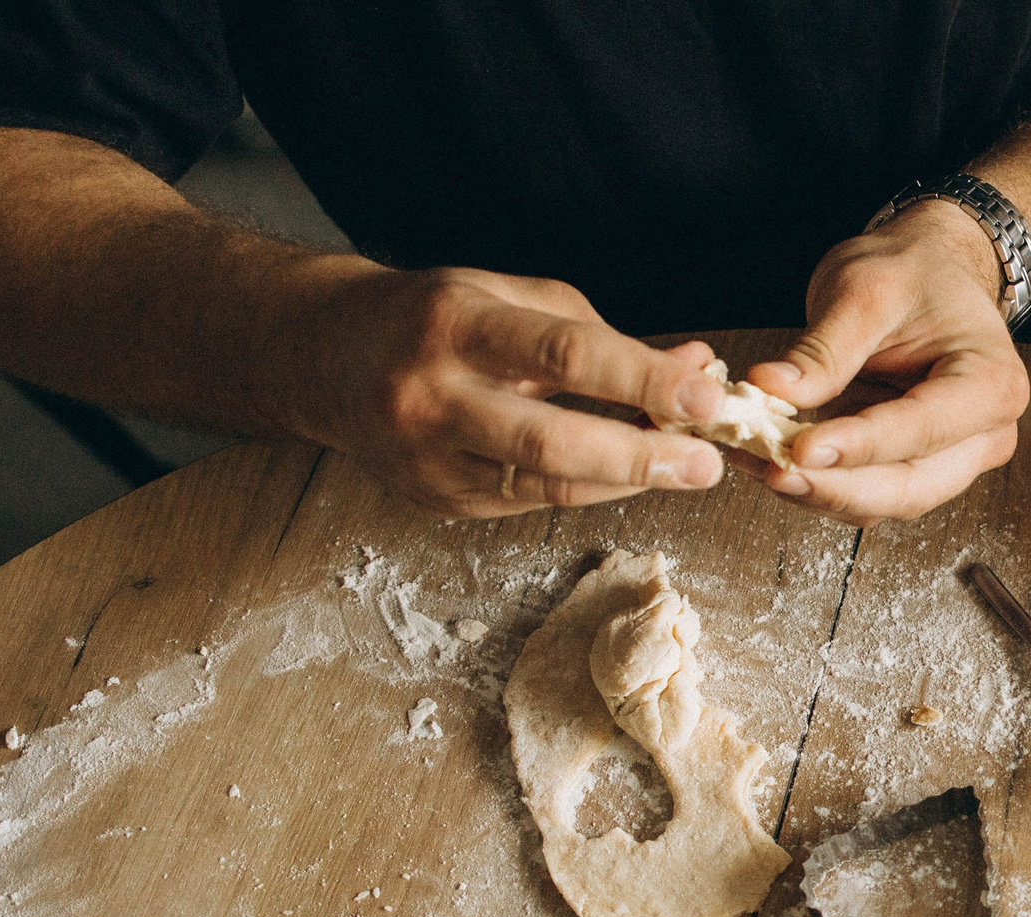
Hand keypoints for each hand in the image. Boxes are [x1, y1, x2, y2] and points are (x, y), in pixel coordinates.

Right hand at [288, 265, 725, 517]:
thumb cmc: (434, 318)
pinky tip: (630, 476)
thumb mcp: (506, 298)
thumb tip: (696, 367)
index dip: (643, 377)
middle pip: (552, 442)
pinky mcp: (436, 499)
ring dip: (627, 481)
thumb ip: (600, 334)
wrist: (322, 355)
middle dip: (640, 455)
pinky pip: (530, 503)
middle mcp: (434, 394)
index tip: (707, 392)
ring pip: (544, 487)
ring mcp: (429, 457)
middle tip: (708, 462)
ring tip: (686, 470)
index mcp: (455, 323)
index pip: (565, 354)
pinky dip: (589, 490)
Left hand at [744, 200, 1028, 521]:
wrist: (933, 273)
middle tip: (774, 472)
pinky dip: (818, 483)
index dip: (858, 447)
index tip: (799, 451)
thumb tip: (768, 389)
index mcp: (991, 385)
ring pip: (884, 502)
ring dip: (819, 491)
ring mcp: (952, 459)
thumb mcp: (865, 291)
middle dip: (837, 488)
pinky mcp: (914, 467)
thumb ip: (823, 349)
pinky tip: (770, 461)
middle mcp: (983, 436)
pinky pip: (866, 493)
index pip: (922, 430)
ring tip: (756, 462)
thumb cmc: (915, 272)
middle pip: (910, 488)